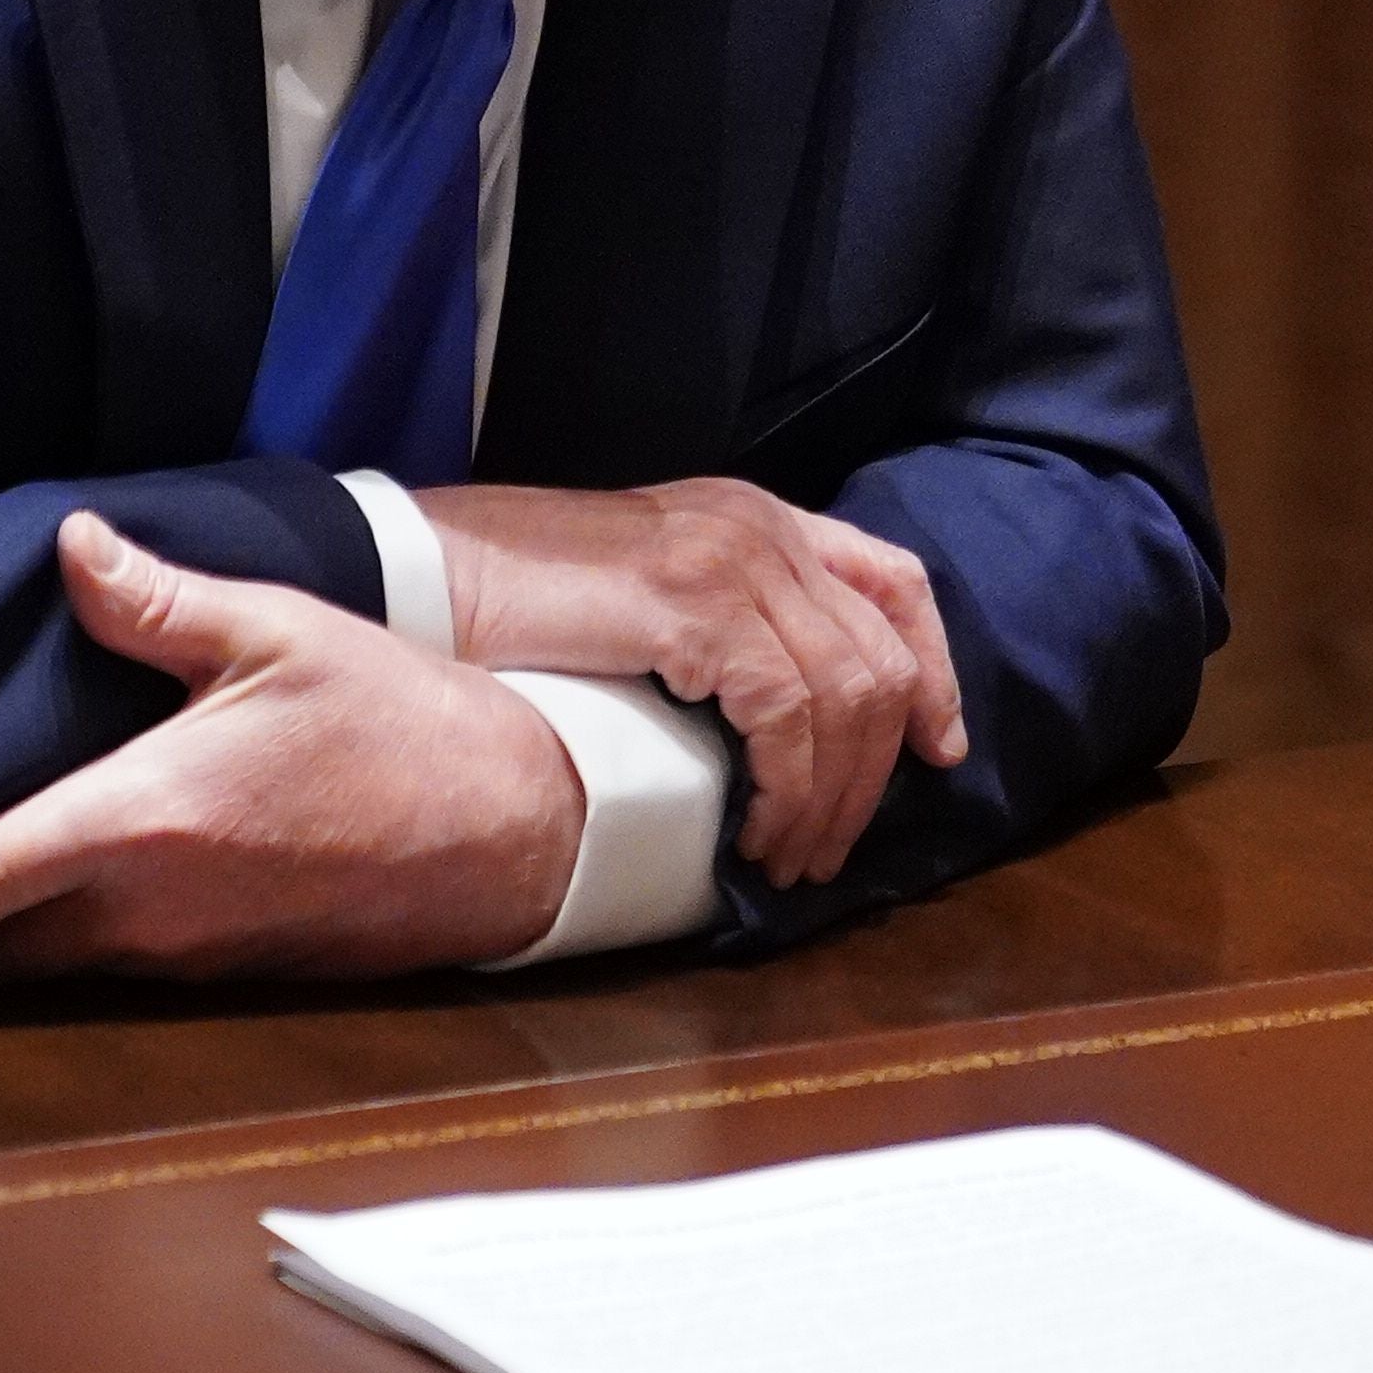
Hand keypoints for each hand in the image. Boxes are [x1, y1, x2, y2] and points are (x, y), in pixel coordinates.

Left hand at [0, 515, 581, 985]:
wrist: (509, 828)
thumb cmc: (395, 721)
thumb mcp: (277, 633)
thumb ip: (156, 603)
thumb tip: (67, 546)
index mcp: (137, 822)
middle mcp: (141, 909)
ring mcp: (182, 953)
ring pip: (46, 958)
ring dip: (5, 921)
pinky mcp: (223, 970)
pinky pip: (113, 960)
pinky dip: (77, 924)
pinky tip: (93, 861)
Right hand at [413, 477, 966, 888]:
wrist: (434, 570)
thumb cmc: (522, 599)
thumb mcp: (651, 593)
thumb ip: (725, 623)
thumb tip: (785, 725)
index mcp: (759, 515)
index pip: (896, 580)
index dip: (936, 669)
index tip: (938, 750)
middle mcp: (764, 528)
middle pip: (883, 658)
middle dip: (874, 772)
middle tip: (830, 849)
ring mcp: (735, 560)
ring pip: (848, 697)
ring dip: (830, 798)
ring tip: (789, 858)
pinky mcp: (698, 606)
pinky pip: (789, 716)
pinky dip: (787, 789)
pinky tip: (754, 832)